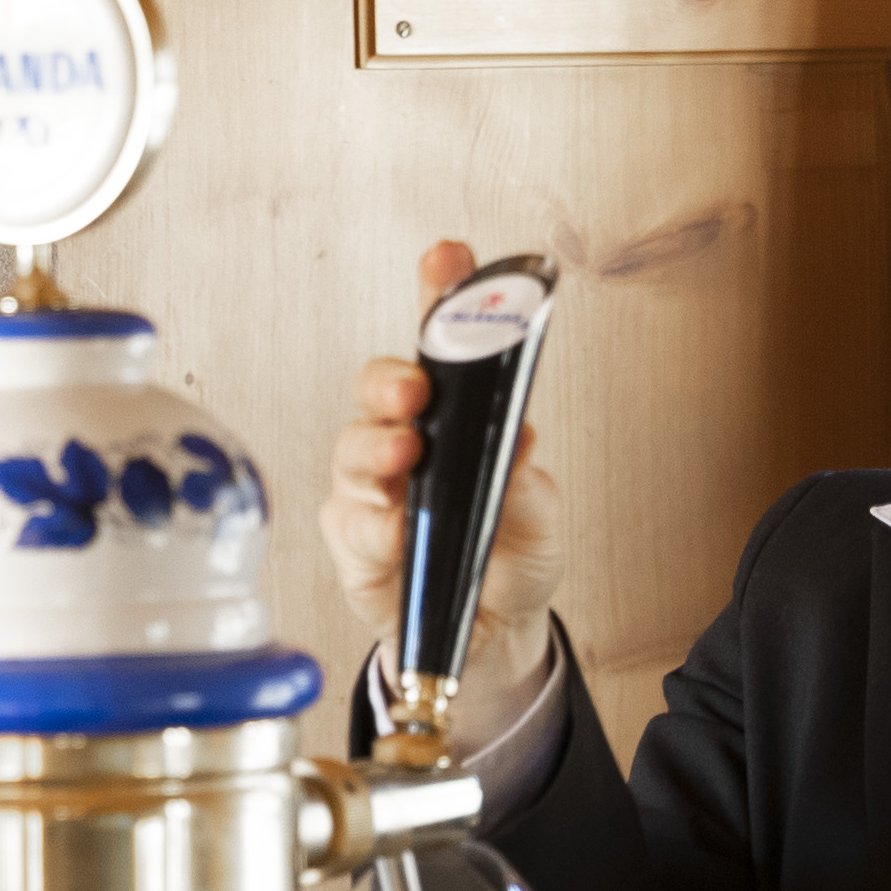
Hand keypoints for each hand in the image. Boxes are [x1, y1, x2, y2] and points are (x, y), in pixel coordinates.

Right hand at [318, 234, 564, 704]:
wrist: (493, 635)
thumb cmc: (509, 561)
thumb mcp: (542, 519)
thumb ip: (527, 483)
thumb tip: (517, 441)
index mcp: (456, 418)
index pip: (442, 343)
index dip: (439, 293)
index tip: (447, 255)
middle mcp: (406, 441)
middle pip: (377, 387)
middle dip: (388, 379)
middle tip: (414, 388)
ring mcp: (373, 490)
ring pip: (351, 449)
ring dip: (375, 447)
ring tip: (406, 456)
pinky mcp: (352, 541)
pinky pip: (348, 520)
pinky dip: (373, 524)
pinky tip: (396, 531)